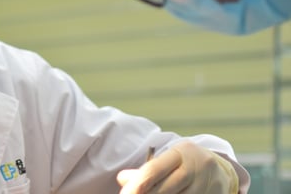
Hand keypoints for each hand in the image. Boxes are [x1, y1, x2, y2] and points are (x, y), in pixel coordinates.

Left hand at [117, 141, 238, 192]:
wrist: (221, 171)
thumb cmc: (184, 164)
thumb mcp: (168, 159)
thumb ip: (146, 169)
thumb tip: (122, 179)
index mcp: (181, 152)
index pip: (154, 169)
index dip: (137, 184)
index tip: (125, 193)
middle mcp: (196, 169)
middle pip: (163, 190)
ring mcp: (205, 187)